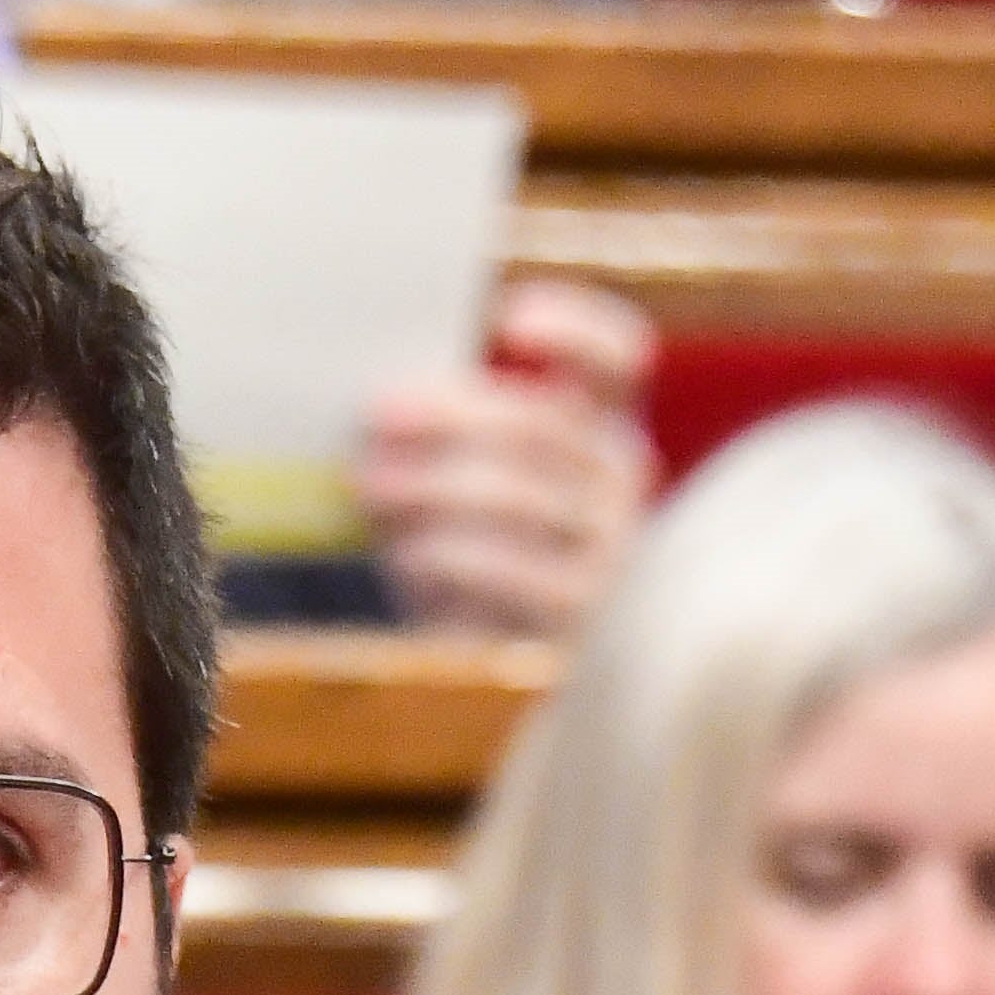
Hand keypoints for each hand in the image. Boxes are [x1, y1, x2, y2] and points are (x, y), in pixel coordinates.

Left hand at [356, 280, 656, 643]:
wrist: (489, 674)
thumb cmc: (461, 552)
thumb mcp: (457, 478)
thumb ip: (445, 429)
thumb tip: (385, 401)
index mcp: (597, 423)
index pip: (618, 357)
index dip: (574, 328)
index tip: (509, 320)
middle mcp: (620, 477)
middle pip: (546, 422)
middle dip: (453, 414)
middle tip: (378, 415)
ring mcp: (612, 548)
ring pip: (522, 493)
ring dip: (435, 484)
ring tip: (373, 487)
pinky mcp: (582, 616)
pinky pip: (511, 571)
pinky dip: (449, 556)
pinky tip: (408, 556)